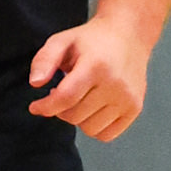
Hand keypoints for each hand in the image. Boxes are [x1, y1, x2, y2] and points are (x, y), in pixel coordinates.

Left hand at [29, 14, 152, 138]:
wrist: (128, 35)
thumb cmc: (90, 40)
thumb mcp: (62, 40)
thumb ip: (44, 59)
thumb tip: (35, 83)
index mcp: (96, 65)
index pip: (66, 97)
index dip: (46, 106)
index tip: (35, 107)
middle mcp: (115, 84)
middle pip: (75, 116)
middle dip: (61, 109)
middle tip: (62, 94)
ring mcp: (128, 98)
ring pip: (90, 129)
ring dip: (78, 119)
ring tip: (79, 99)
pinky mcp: (135, 109)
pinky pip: (106, 135)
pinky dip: (94, 128)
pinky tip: (92, 109)